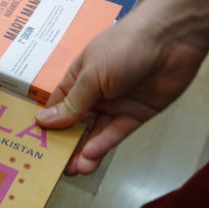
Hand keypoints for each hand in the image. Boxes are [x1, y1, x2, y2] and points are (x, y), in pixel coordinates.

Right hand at [36, 9, 206, 175]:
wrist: (172, 37)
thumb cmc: (122, 48)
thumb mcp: (90, 77)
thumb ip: (70, 104)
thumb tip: (41, 122)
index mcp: (78, 81)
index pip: (58, 108)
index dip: (47, 127)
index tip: (37, 148)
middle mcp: (94, 95)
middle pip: (75, 125)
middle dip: (66, 145)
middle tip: (56, 167)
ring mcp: (115, 106)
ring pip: (95, 133)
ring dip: (84, 151)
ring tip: (74, 170)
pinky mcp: (136, 115)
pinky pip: (116, 133)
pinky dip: (103, 144)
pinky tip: (91, 156)